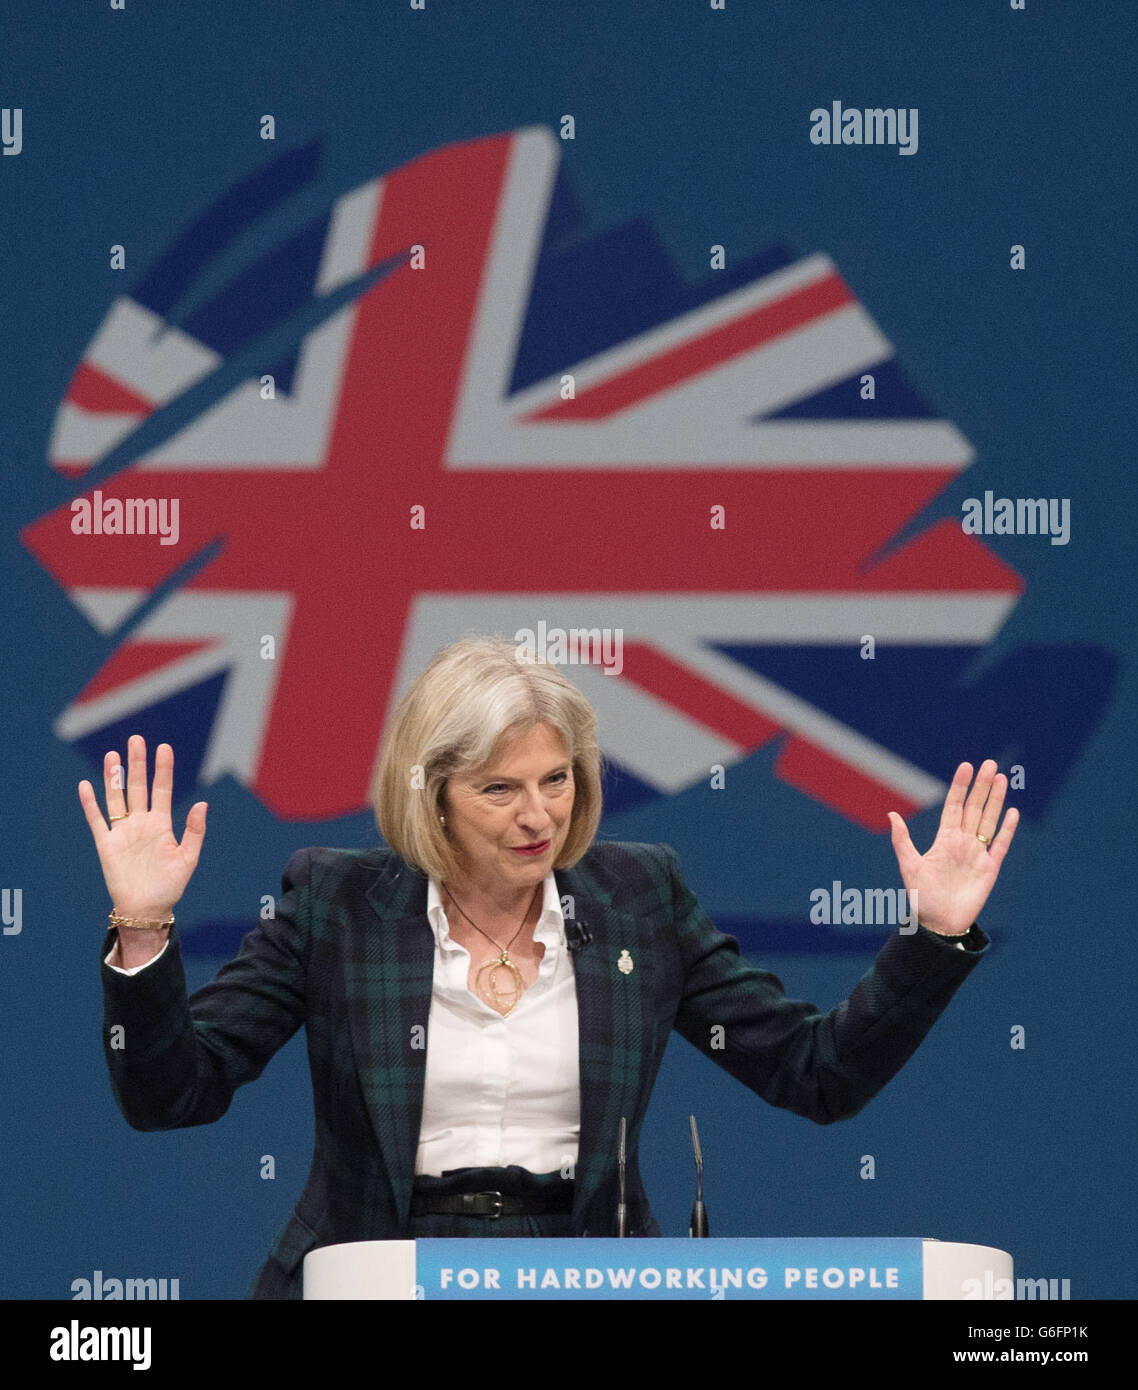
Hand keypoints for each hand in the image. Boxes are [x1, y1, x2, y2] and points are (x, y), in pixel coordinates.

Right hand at [78, 735, 206, 919]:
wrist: (147, 909)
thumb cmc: (170, 886)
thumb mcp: (188, 858)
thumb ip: (194, 830)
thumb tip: (202, 803)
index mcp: (162, 824)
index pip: (162, 790)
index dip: (163, 769)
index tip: (164, 747)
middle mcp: (141, 823)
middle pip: (137, 787)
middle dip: (137, 764)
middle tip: (136, 739)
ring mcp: (123, 832)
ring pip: (116, 798)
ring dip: (113, 777)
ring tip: (112, 755)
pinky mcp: (106, 845)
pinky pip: (97, 820)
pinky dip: (90, 804)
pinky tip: (86, 785)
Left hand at [887, 760, 1017, 936]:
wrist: (939, 923)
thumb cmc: (922, 897)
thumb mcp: (909, 866)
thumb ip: (902, 841)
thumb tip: (891, 815)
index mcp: (944, 839)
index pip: (954, 806)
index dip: (960, 787)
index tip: (966, 766)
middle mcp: (962, 842)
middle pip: (975, 808)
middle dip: (982, 786)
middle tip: (990, 764)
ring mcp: (977, 854)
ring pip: (989, 821)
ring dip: (996, 801)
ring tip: (1002, 779)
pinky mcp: (990, 869)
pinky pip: (1000, 845)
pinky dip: (1006, 830)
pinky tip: (1012, 812)